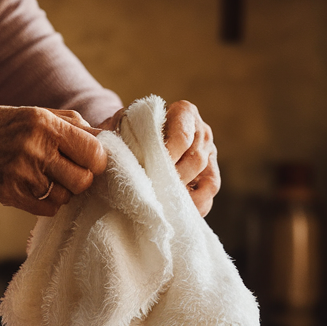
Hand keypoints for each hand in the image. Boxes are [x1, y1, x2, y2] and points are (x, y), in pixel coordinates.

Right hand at [0, 107, 107, 216]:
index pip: (93, 151)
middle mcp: (33, 147)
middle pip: (83, 179)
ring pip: (66, 197)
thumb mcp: (36, 113)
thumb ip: (73, 124)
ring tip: (47, 177)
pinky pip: (48, 209)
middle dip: (82, 179)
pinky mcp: (10, 194)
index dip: (98, 160)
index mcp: (44, 122)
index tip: (91, 161)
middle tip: (71, 172)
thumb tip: (109, 135)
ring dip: (63, 191)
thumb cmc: (5, 128)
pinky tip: (35, 188)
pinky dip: (48, 203)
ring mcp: (20, 173)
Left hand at [97, 101, 219, 215]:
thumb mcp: (121, 124)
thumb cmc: (127, 131)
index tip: (148, 168)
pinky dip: (193, 207)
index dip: (167, 155)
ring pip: (207, 180)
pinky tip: (173, 212)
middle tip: (151, 192)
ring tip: (160, 204)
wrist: (133, 140)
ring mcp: (209, 156)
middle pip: (196, 159)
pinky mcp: (210, 178)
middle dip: (172, 179)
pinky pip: (208, 196)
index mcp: (184, 113)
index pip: (182, 135)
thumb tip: (116, 156)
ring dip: (182, 195)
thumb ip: (120, 133)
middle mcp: (202, 132)